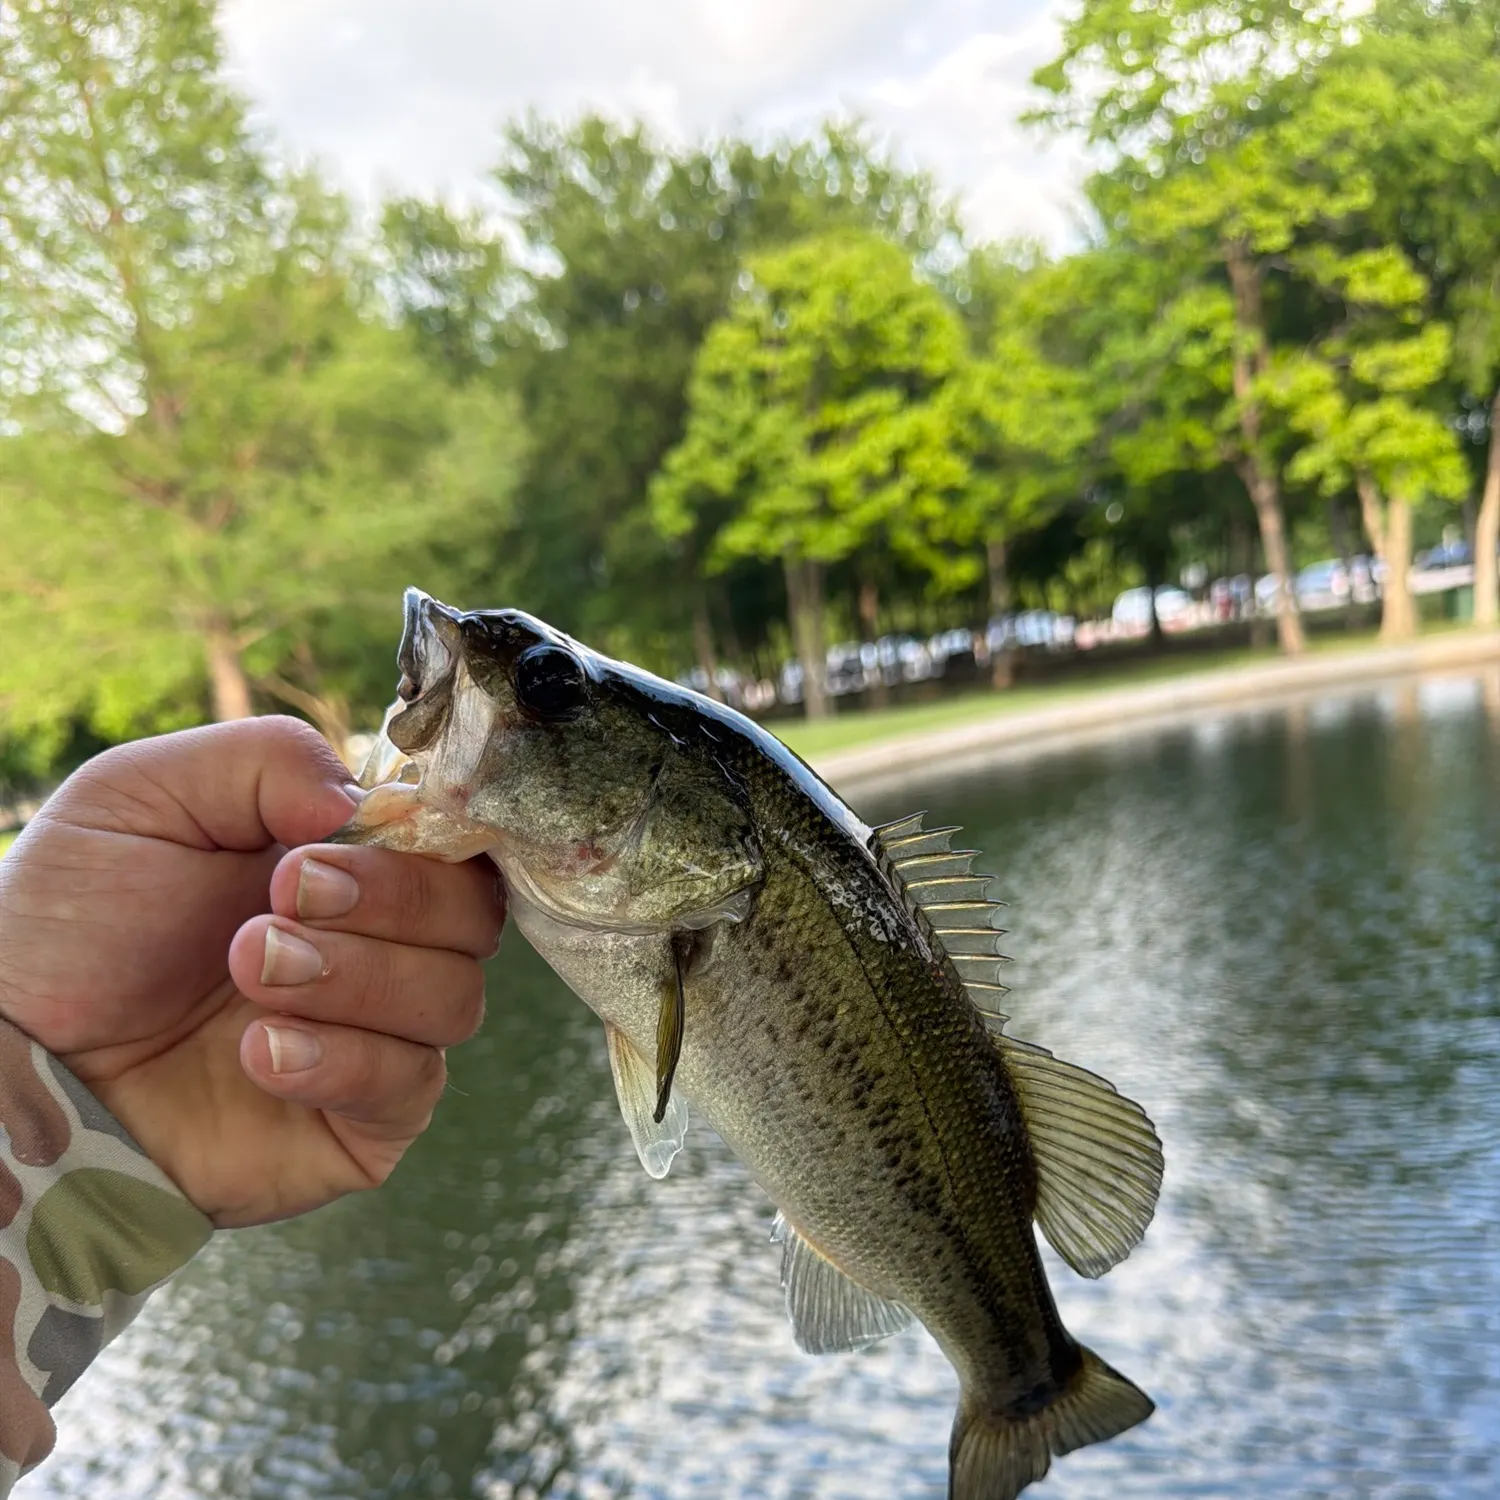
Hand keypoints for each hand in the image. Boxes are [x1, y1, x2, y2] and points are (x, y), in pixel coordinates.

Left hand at [0, 717, 503, 1227]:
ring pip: (455, 1000)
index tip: (314, 852)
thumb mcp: (146, 794)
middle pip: (474, 918)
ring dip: (358, 978)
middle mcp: (378, 948)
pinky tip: (258, 1051)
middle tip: (278, 905)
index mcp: (350, 865)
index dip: (418, 844)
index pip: (453, 845)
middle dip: (390, 904)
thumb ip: (266, 761)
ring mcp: (374, 1038)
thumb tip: (374, 802)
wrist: (9, 1049)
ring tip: (252, 970)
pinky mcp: (358, 1126)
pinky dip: (345, 1060)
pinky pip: (411, 1088)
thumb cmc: (73, 918)